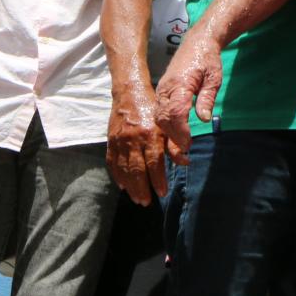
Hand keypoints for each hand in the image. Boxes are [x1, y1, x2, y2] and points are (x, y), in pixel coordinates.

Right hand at [106, 85, 168, 204]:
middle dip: (142, 188)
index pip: (154, 162)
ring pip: (123, 169)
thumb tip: (185, 162)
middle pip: (137, 169)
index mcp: (150, 134)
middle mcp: (134, 139)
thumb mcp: (166, 124)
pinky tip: (122, 186)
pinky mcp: (111, 141)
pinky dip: (117, 175)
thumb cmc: (152, 109)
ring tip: (136, 198)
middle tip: (146, 202)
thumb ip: (175, 144)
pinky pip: (112, 162)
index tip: (162, 193)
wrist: (129, 93)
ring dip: (130, 186)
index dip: (158, 179)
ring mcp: (120, 141)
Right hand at [154, 32, 223, 163]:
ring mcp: (161, 91)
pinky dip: (165, 128)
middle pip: (163, 119)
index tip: (188, 145)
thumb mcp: (214, 78)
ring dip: (168, 135)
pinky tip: (174, 137)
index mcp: (179, 84)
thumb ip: (207, 98)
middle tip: (185, 154)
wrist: (197, 42)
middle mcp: (166, 89)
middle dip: (172, 138)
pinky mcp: (161, 93)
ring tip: (180, 149)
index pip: (175, 112)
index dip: (180, 132)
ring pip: (158, 118)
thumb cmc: (208, 59)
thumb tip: (204, 119)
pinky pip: (159, 113)